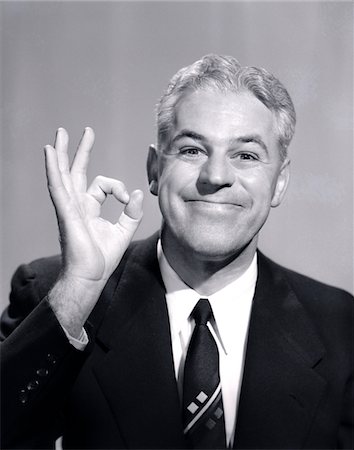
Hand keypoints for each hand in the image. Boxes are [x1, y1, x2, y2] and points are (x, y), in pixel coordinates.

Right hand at [44, 127, 142, 285]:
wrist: (91, 276)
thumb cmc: (103, 258)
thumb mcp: (124, 231)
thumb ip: (133, 212)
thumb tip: (139, 193)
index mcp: (89, 207)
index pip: (103, 185)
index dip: (118, 188)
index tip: (128, 201)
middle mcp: (77, 204)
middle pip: (76, 170)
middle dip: (80, 150)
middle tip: (84, 131)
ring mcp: (68, 206)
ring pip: (63, 173)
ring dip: (61, 152)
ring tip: (60, 133)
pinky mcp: (65, 211)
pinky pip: (58, 185)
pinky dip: (53, 167)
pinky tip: (49, 152)